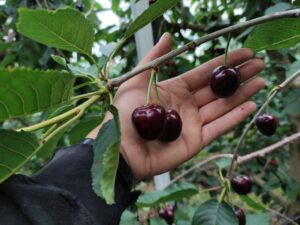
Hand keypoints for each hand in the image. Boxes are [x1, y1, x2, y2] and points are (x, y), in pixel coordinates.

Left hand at [88, 33, 264, 180]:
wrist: (121, 148)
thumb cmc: (124, 113)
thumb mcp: (136, 80)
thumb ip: (154, 58)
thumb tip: (168, 36)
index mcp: (175, 89)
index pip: (204, 73)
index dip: (224, 63)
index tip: (244, 52)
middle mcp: (186, 105)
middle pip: (217, 88)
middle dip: (238, 76)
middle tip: (260, 64)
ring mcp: (193, 124)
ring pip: (222, 106)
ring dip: (242, 94)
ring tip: (262, 81)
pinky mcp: (196, 141)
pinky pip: (219, 128)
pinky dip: (235, 117)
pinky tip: (251, 106)